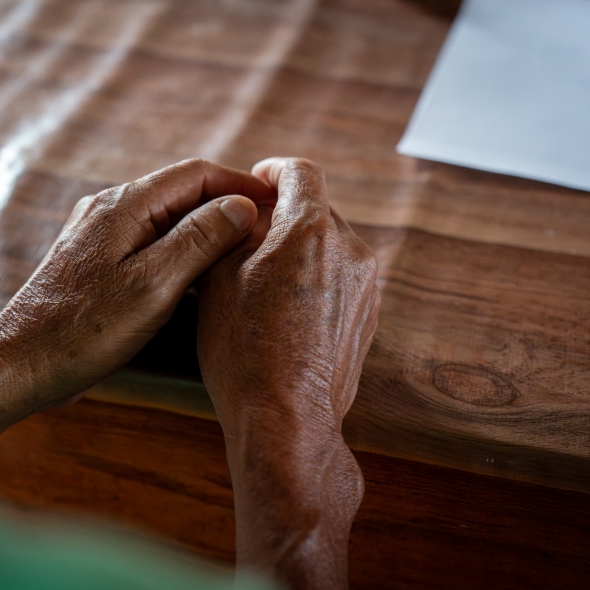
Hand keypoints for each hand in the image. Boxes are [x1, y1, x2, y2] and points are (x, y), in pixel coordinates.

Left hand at [0, 158, 274, 411]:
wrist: (21, 364)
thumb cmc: (85, 330)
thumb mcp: (154, 285)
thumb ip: (200, 239)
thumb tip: (241, 206)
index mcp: (125, 205)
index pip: (196, 174)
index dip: (241, 185)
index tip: (277, 204)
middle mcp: (109, 209)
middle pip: (181, 193)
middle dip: (227, 206)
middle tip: (268, 231)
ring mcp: (99, 235)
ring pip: (165, 219)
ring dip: (204, 230)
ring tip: (243, 253)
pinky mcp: (95, 262)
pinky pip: (148, 243)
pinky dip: (180, 251)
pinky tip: (197, 277)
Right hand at [197, 157, 379, 589]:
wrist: (286, 418)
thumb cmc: (242, 347)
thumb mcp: (219, 276)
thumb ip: (236, 229)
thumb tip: (249, 209)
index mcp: (310, 227)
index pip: (299, 172)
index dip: (272, 172)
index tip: (255, 185)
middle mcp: (349, 247)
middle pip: (316, 209)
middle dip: (283, 217)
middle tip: (247, 240)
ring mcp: (365, 284)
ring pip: (329, 246)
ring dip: (300, 251)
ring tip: (263, 283)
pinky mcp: (369, 315)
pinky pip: (340, 279)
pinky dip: (315, 281)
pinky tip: (285, 313)